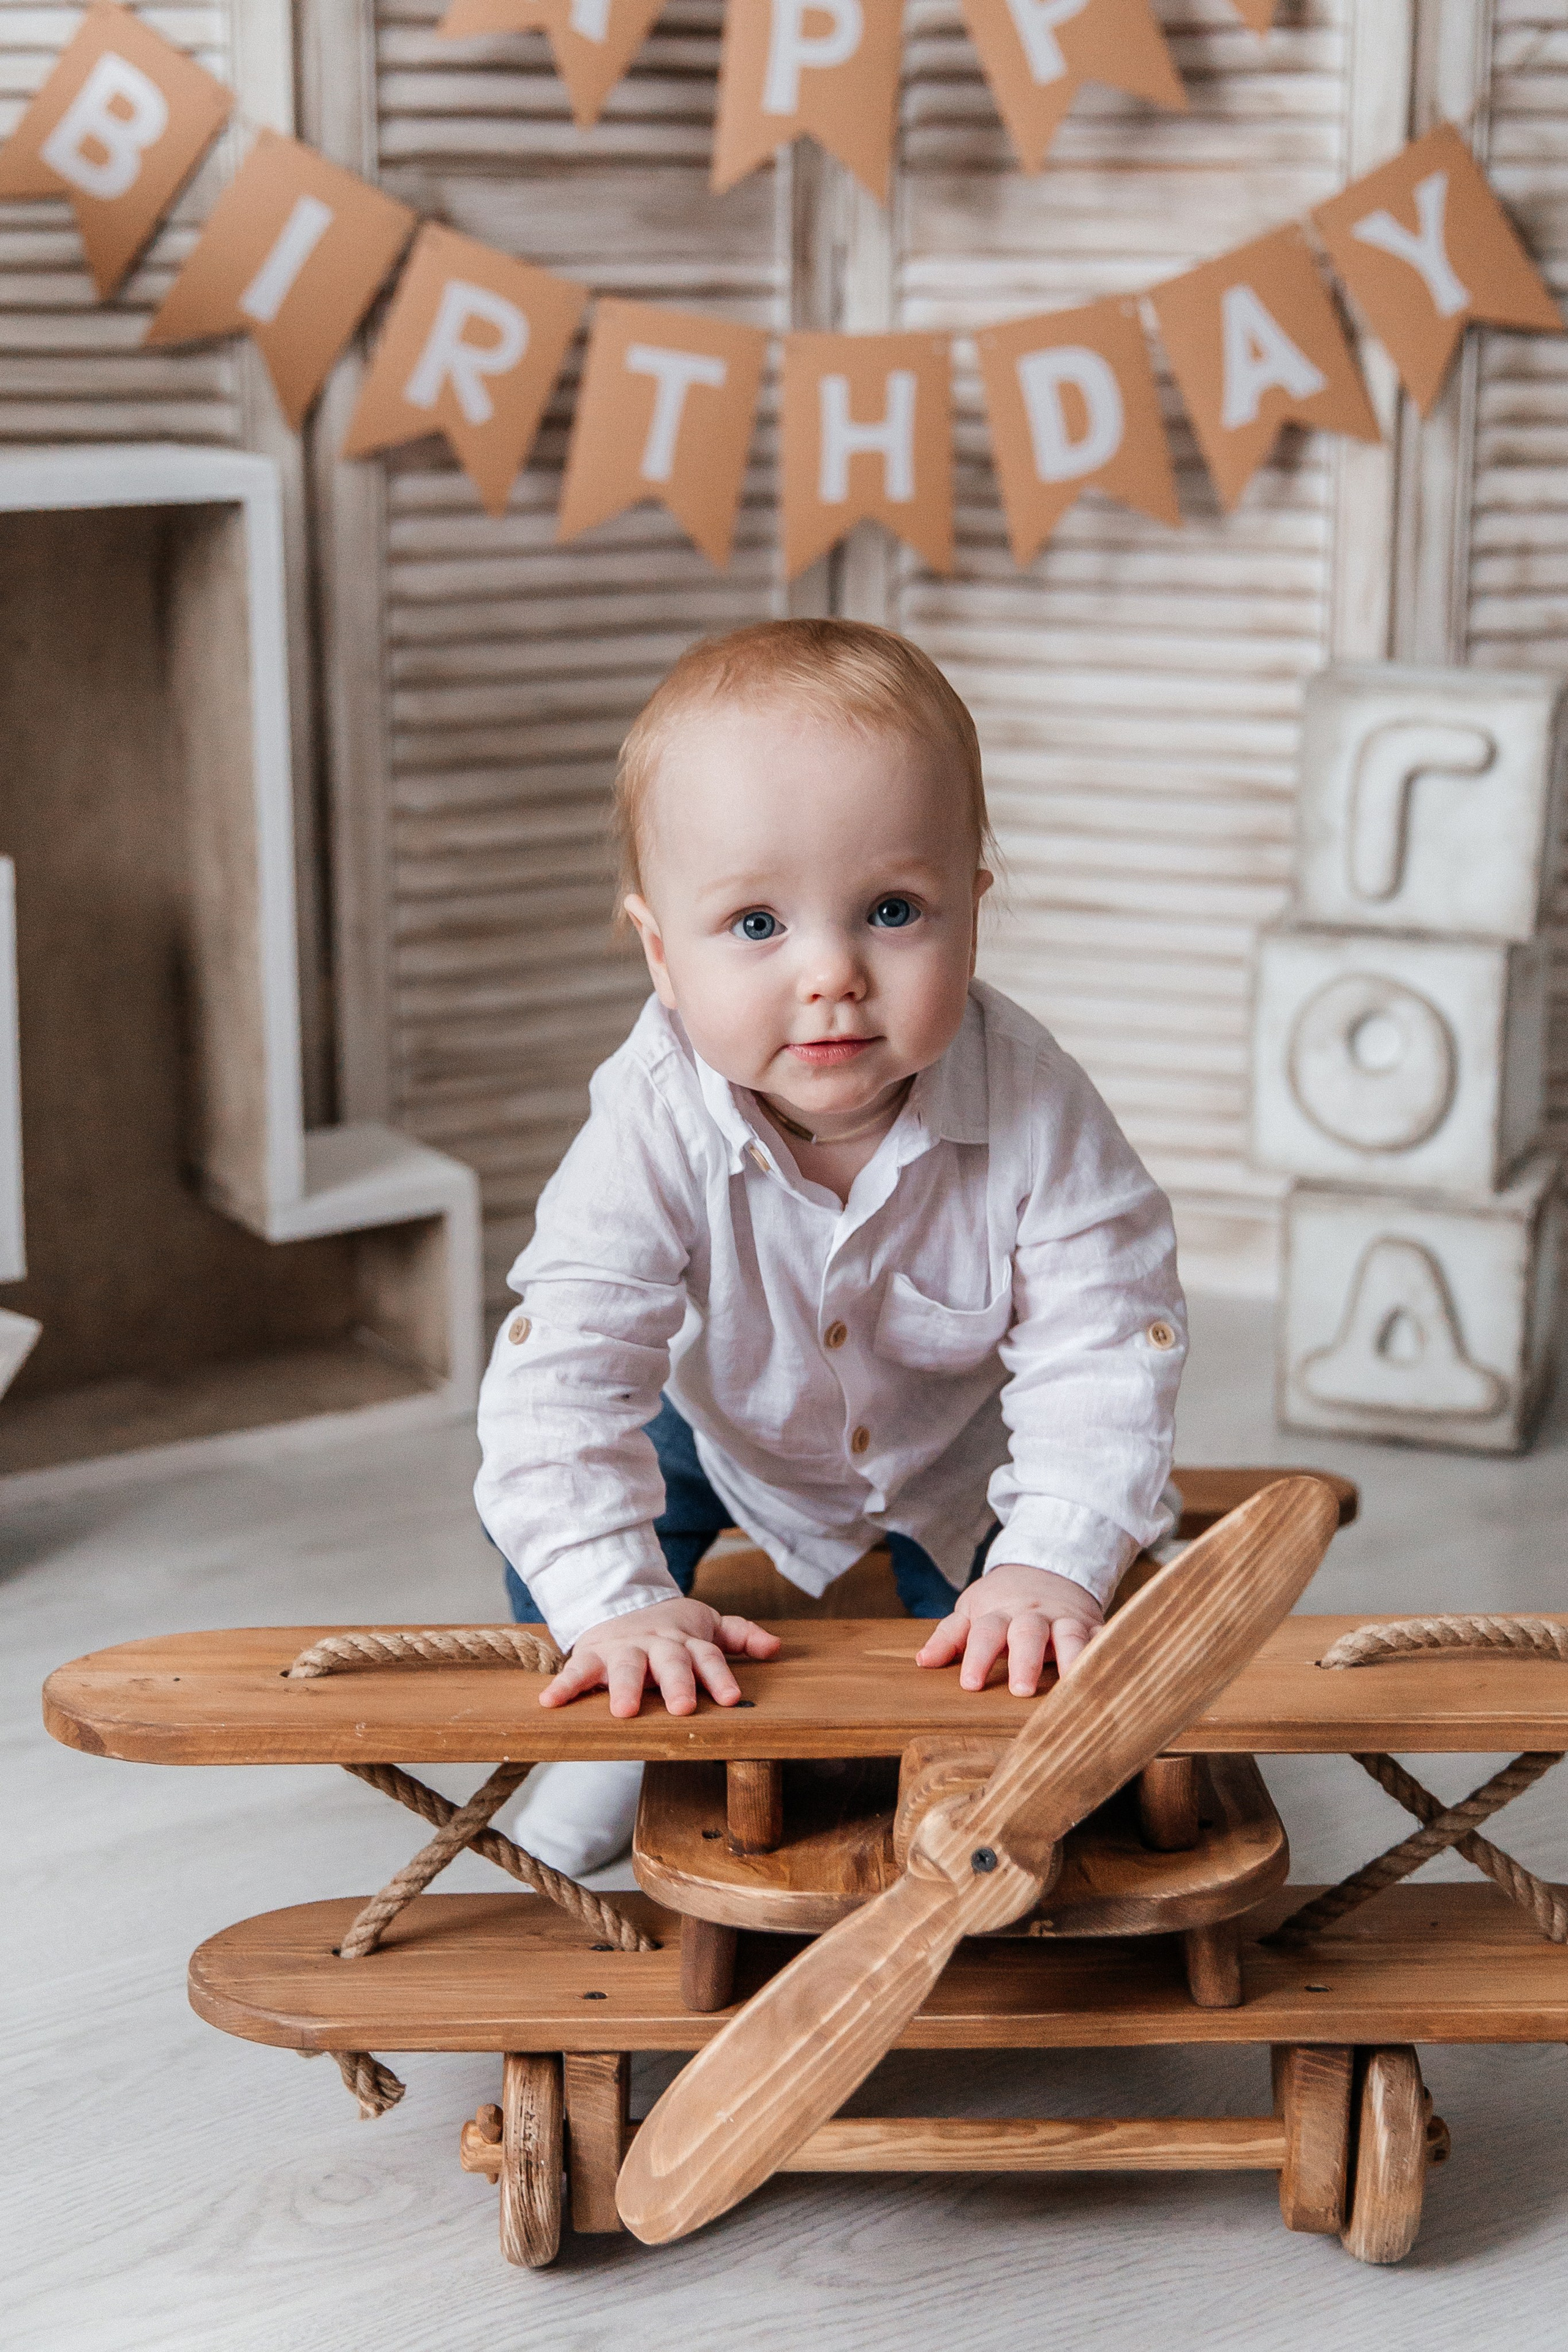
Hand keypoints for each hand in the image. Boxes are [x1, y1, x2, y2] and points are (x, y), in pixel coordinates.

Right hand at [539, 1596, 781, 1718]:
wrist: (620, 1605)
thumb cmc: (671, 1629)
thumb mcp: (708, 1625)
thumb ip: (741, 1635)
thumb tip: (776, 1648)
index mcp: (687, 1641)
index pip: (709, 1657)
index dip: (721, 1677)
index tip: (733, 1699)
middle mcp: (657, 1644)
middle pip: (670, 1661)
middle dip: (677, 1683)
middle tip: (683, 1708)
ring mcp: (624, 1649)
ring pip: (627, 1665)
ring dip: (626, 1686)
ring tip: (625, 1710)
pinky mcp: (592, 1654)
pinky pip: (576, 1670)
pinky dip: (563, 1686)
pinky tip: (551, 1702)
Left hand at [915, 1563, 1103, 1694]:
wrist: (1047, 1567)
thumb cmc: (1002, 1600)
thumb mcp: (972, 1610)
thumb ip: (950, 1636)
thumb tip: (922, 1663)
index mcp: (999, 1613)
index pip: (985, 1633)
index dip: (977, 1657)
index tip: (970, 1684)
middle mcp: (1033, 1615)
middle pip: (1028, 1633)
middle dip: (1025, 1660)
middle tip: (1021, 1690)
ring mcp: (1066, 1620)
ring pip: (1071, 1635)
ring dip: (1073, 1659)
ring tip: (1073, 1687)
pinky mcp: (1093, 1625)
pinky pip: (1104, 1638)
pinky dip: (1109, 1652)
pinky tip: (1113, 1671)